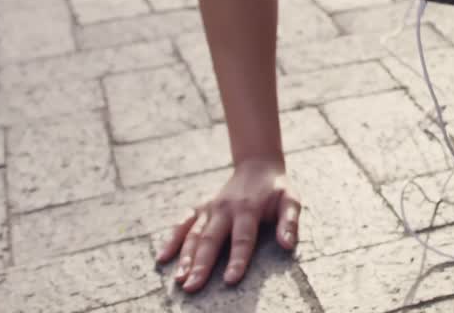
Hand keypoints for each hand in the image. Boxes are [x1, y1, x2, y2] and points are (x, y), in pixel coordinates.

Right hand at [155, 158, 300, 292]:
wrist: (258, 166)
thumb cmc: (276, 190)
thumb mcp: (290, 200)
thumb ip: (289, 222)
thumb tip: (287, 245)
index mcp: (248, 209)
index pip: (242, 239)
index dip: (237, 260)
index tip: (230, 280)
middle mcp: (225, 209)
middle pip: (212, 240)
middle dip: (201, 265)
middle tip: (192, 287)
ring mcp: (210, 208)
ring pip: (194, 234)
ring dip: (185, 257)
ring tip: (179, 279)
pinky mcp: (200, 207)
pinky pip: (182, 223)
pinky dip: (172, 239)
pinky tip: (162, 258)